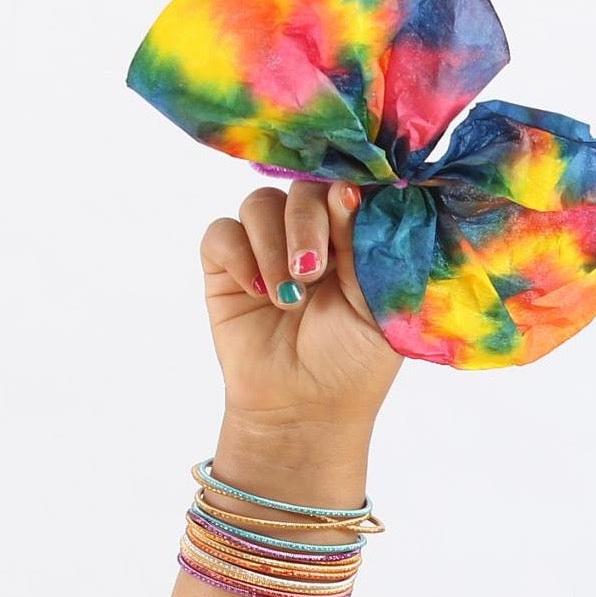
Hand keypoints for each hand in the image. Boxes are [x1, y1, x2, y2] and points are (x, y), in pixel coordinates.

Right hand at [199, 181, 402, 436]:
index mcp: (353, 237)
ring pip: (259, 203)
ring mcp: (265, 247)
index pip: (344, 187)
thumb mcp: (375, 305)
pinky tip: (257, 292)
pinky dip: (238, 256)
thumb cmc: (352, 362)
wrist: (306, 409)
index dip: (343, 192)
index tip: (348, 207)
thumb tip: (347, 188)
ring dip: (272, 245)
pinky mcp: (226, 267)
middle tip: (311, 271)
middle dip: (306, 223)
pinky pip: (221, 233)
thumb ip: (364, 246)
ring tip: (288, 298)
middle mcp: (309, 234)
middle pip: (300, 188)